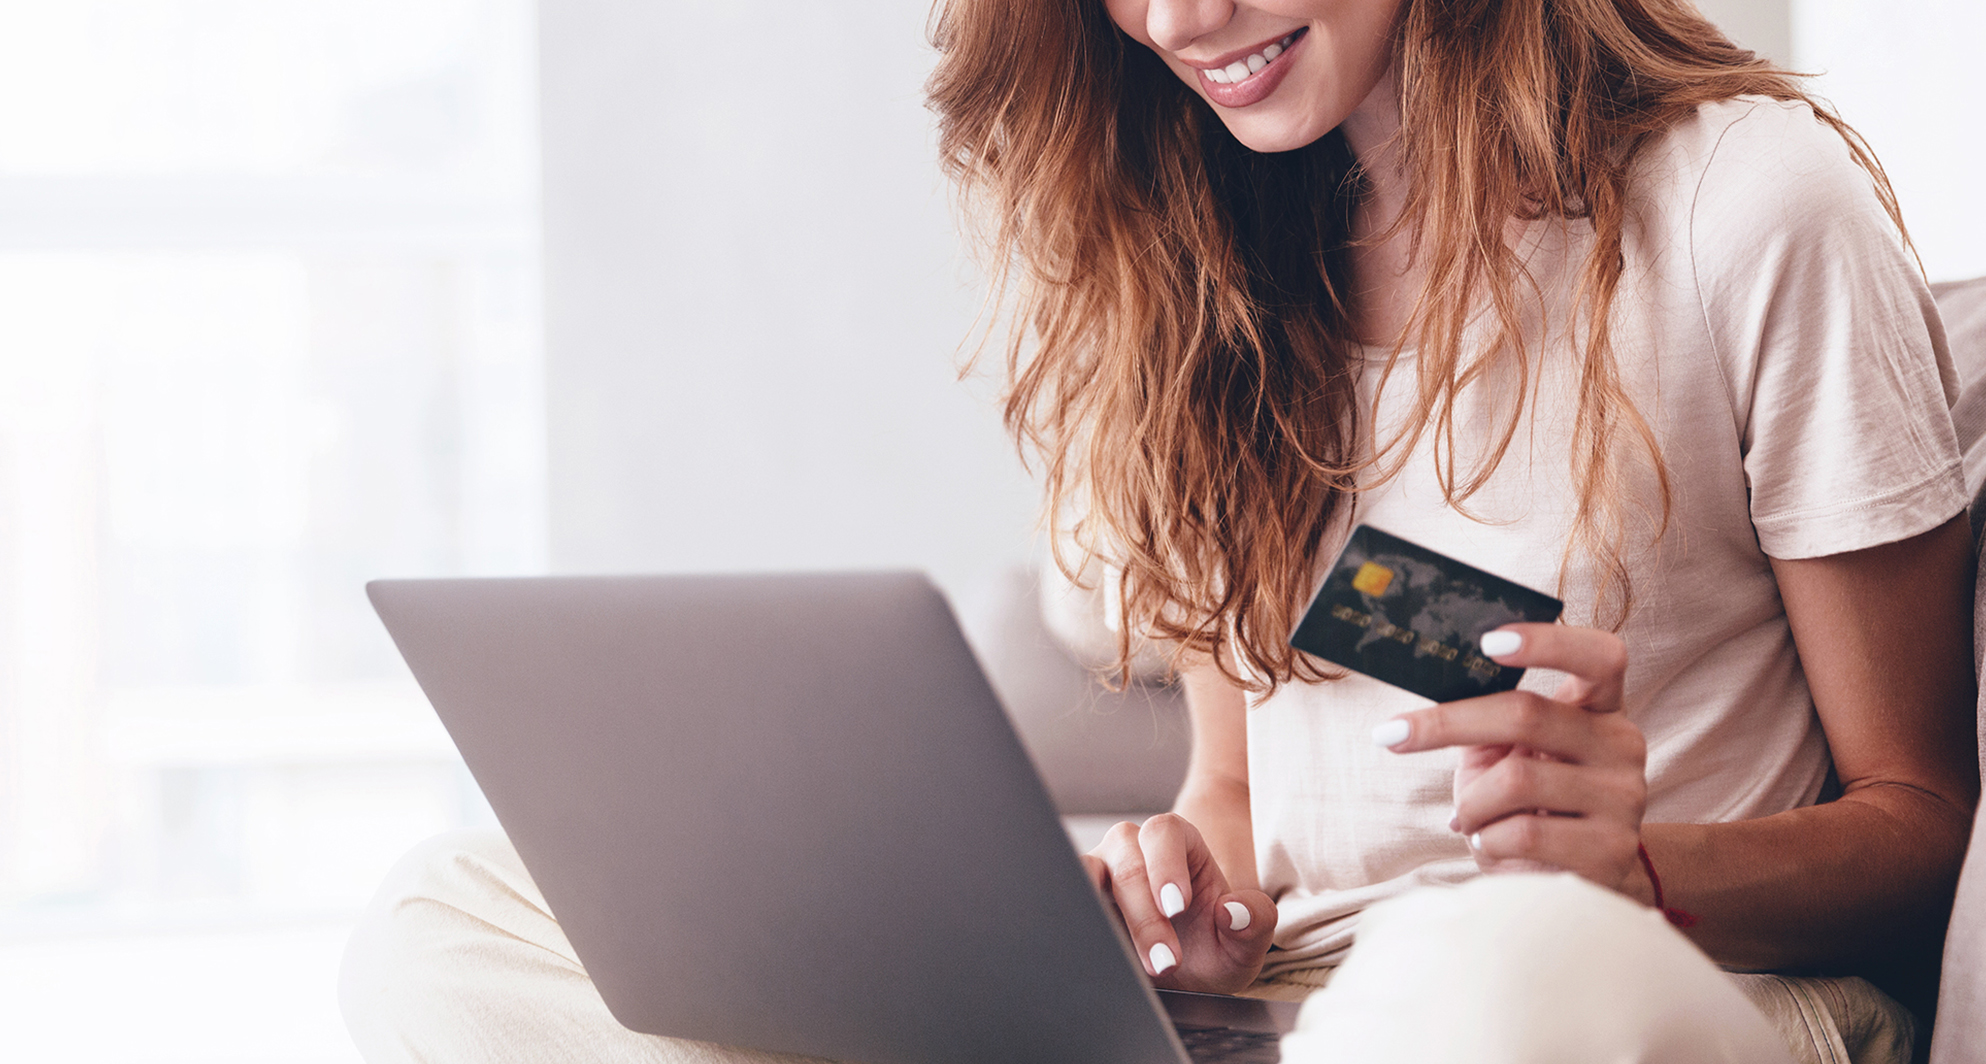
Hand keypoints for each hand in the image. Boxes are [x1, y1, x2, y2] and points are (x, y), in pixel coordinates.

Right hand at [1079, 813, 1277, 993]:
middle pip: (1128, 861)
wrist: (1183, 977)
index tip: (1177, 907)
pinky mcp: (1077, 894)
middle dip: (1146, 917)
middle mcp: (1134, 850)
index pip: (1164, 832)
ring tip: (1128, 962)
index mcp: (1179, 845)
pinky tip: (1095, 949)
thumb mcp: (1244, 943)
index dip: (1166, 865)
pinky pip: (1065, 892)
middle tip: (1166, 963)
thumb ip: (1255, 921)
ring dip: (1106, 918)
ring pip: (1089, 872)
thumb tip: (1234, 909)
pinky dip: (1075, 919)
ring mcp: (1101, 870)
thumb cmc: (1213, 948)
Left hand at [1376, 624, 1648, 896]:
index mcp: (1599, 708)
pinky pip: (1524, 834)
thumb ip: (1486, 720)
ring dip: (1471, 803)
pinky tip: (1492, 844)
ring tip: (1470, 818)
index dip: (1548, 642)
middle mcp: (1622, 744)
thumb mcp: (1501, 755)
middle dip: (1448, 724)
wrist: (1566, 886)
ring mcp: (1624, 798)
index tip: (1487, 641)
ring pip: (1517, 780)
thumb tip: (1432, 692)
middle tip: (1392, 735)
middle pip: (1529, 714)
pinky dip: (1488, 839)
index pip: (1599, 655)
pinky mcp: (1612, 850)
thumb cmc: (1524, 808)